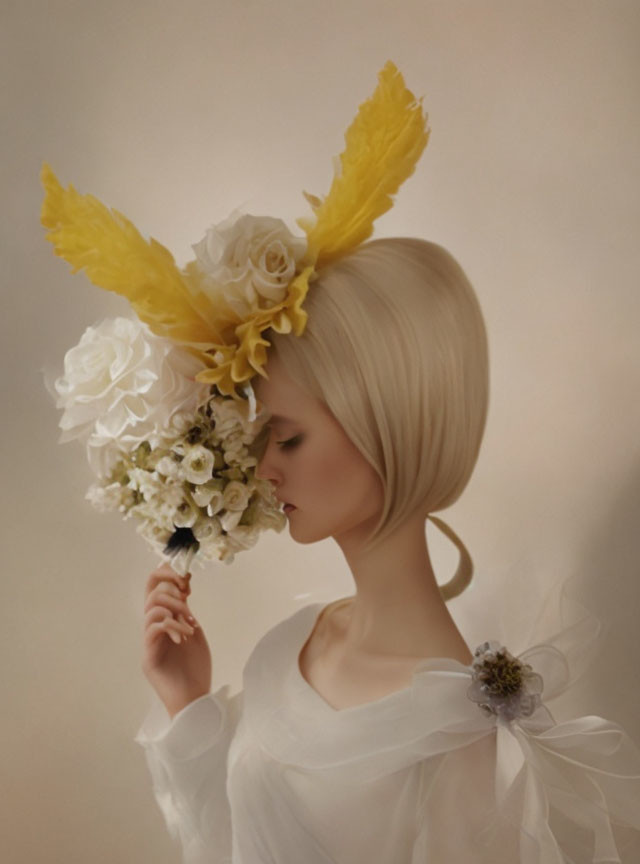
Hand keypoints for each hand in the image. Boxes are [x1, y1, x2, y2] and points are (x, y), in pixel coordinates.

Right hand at [141, 562, 211, 718]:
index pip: (156, 588)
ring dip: (174, 608)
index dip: (167, 575)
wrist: (195, 699)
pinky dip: (171, 626)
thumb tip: (183, 587)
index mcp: (164, 620)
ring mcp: (149, 642)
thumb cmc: (196, 668)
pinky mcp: (148, 657)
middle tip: (187, 596)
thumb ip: (185, 612)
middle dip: (171, 586)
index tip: (187, 579)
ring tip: (189, 623)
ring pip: (151, 608)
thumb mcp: (194, 632)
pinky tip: (184, 636)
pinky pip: (153, 629)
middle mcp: (153, 628)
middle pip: (150, 591)